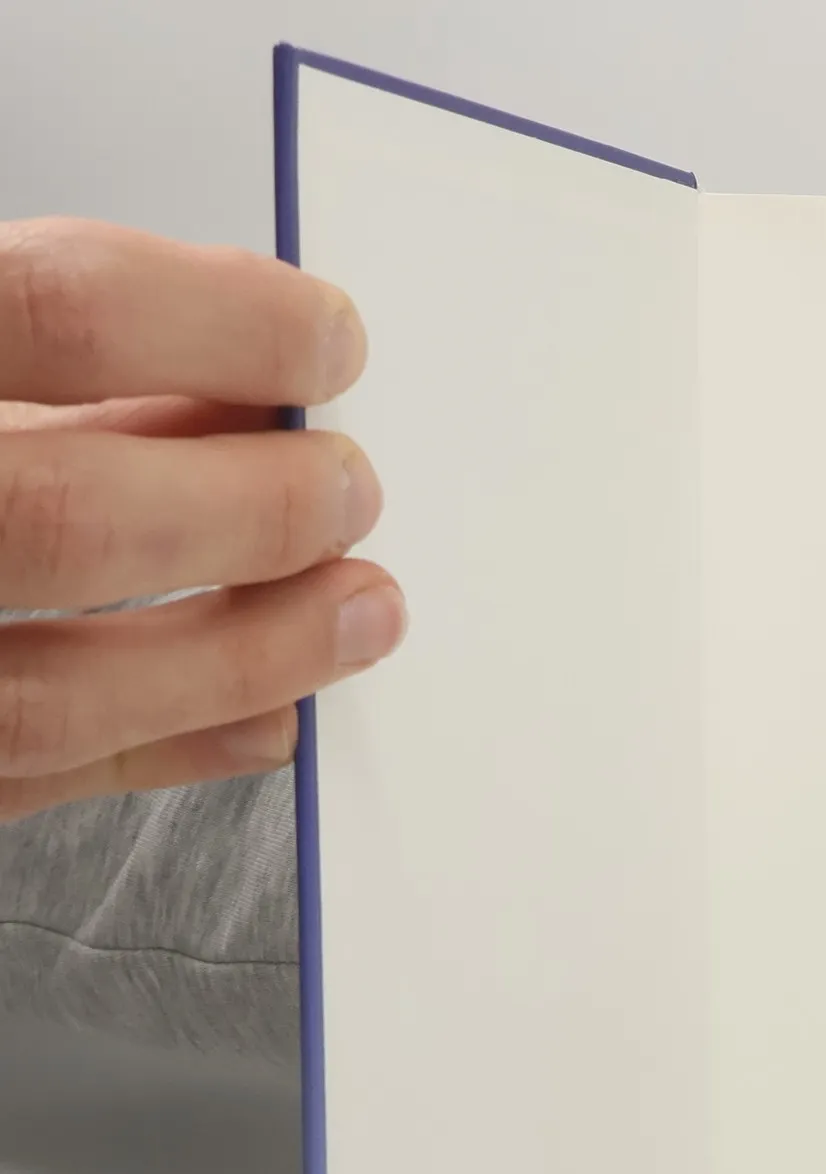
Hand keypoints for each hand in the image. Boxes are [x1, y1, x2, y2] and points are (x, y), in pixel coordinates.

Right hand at [0, 218, 403, 822]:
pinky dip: (172, 745)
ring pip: (55, 694)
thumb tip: (253, 383)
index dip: (220, 321)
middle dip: (252, 509)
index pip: (58, 313)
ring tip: (362, 610)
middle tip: (356, 491)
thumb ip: (56, 354)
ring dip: (244, 654)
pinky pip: (34, 778)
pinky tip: (273, 715)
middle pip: (67, 516)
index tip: (332, 337)